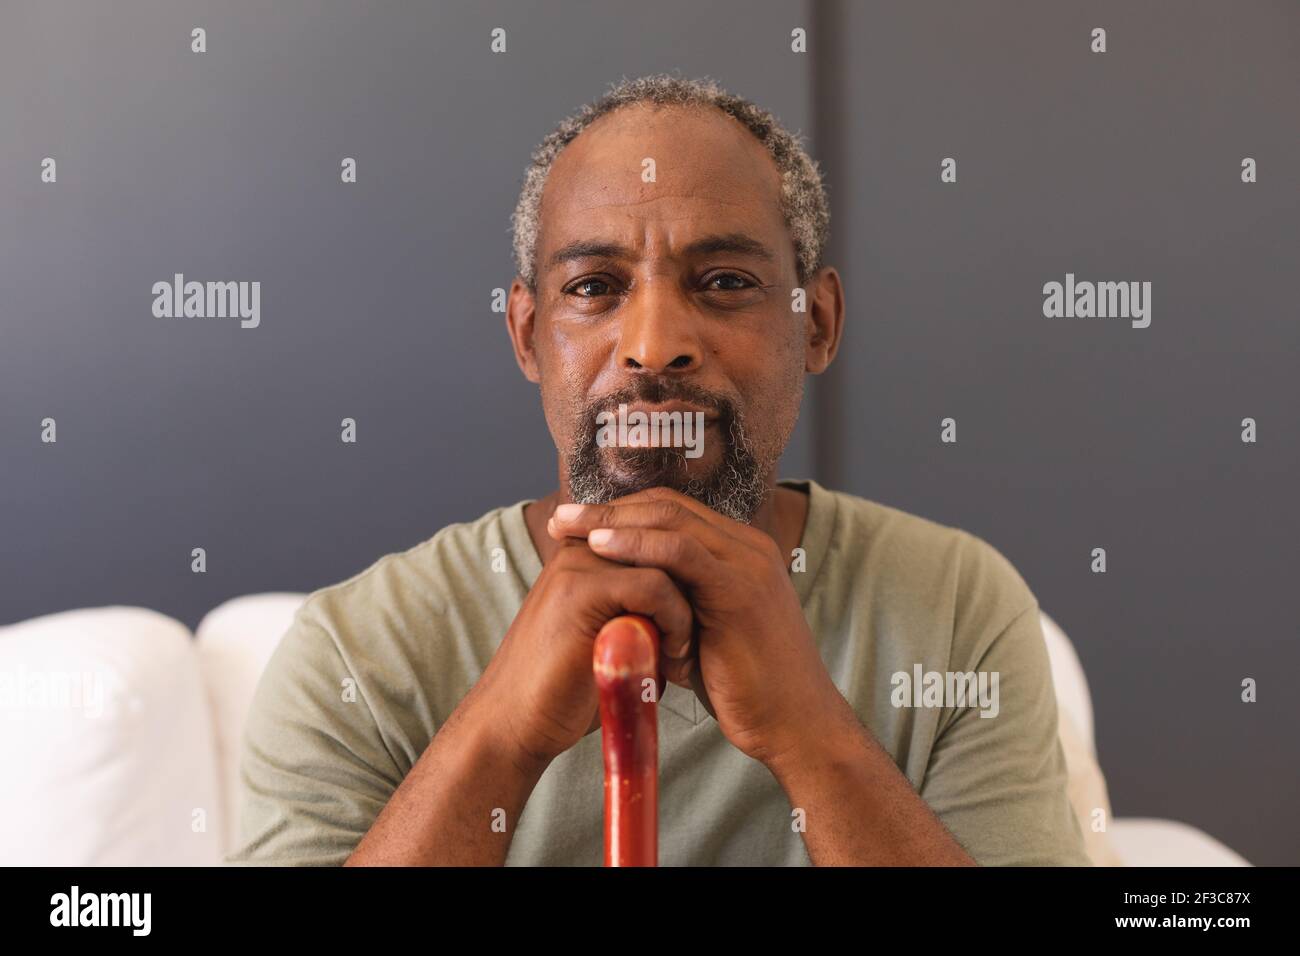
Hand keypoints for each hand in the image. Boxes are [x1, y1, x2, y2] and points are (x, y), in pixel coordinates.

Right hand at [472, 536, 694, 770]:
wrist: (515, 722)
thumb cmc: (568, 689)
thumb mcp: (614, 638)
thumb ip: (644, 612)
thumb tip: (697, 604)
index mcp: (587, 552)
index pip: (657, 536)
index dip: (687, 578)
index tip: (693, 627)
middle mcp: (582, 547)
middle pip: (664, 541)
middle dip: (691, 589)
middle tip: (692, 643)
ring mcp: (579, 564)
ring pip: (666, 561)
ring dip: (686, 610)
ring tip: (680, 655)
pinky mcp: (583, 589)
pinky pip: (655, 587)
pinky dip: (676, 622)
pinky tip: (671, 659)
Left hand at [548, 487, 848, 766]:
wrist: (794, 725)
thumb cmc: (744, 689)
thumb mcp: (700, 634)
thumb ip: (672, 608)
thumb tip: (625, 604)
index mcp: (739, 552)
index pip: (673, 511)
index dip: (620, 512)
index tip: (575, 523)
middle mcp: (747, 548)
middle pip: (668, 505)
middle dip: (608, 508)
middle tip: (562, 515)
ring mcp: (747, 563)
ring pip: (671, 519)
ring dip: (612, 519)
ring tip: (568, 525)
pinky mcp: (740, 589)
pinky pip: (681, 552)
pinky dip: (637, 544)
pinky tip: (600, 546)